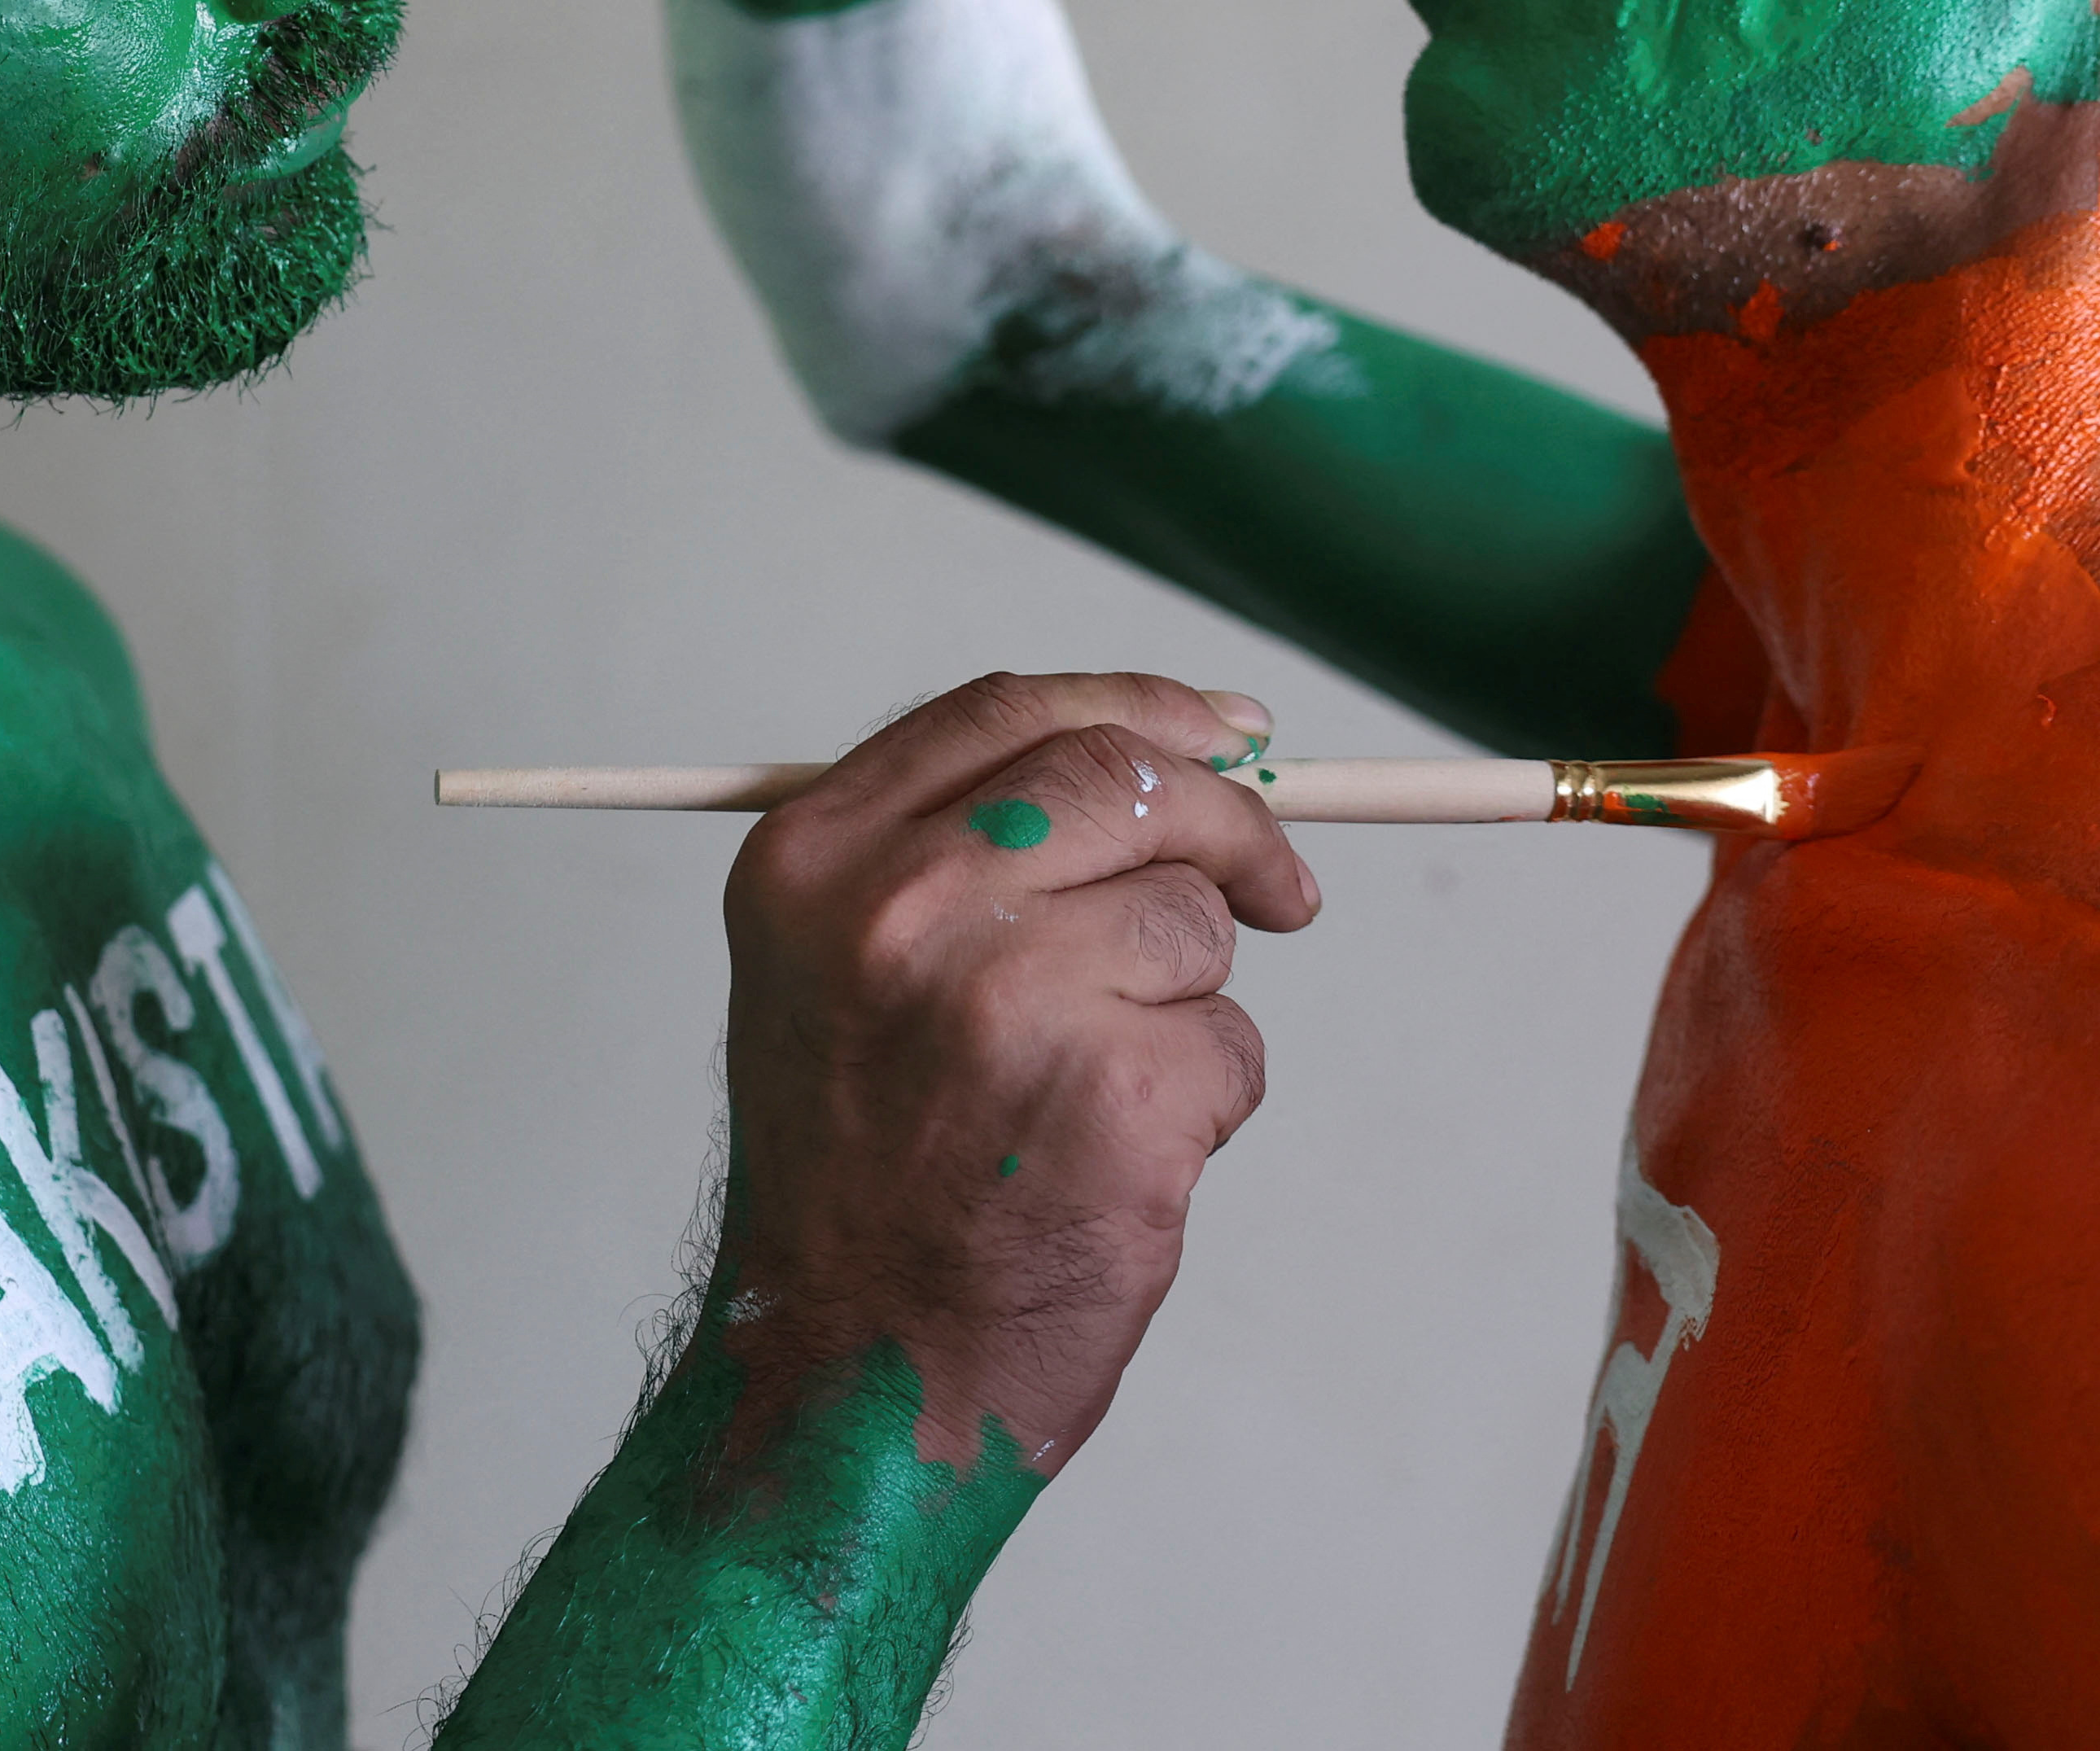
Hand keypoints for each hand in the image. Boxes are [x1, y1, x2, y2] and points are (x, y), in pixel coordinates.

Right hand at [708, 670, 1317, 1472]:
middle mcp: (900, 909)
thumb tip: (1168, 758)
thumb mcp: (830, 976)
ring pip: (1193, 924)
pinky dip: (1206, 1105)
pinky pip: (1229, 1047)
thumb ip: (956, 851)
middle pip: (1123, 780)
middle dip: (1231, 826)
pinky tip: (1113, 1171)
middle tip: (1282, 892)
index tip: (1232, 734)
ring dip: (1190, 1004)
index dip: (1141, 709)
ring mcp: (1009, 998)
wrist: (846, 1390)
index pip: (1011, 713)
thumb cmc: (857, 1190)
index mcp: (816, 861)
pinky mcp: (1117, 1099)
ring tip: (1095, 1101)